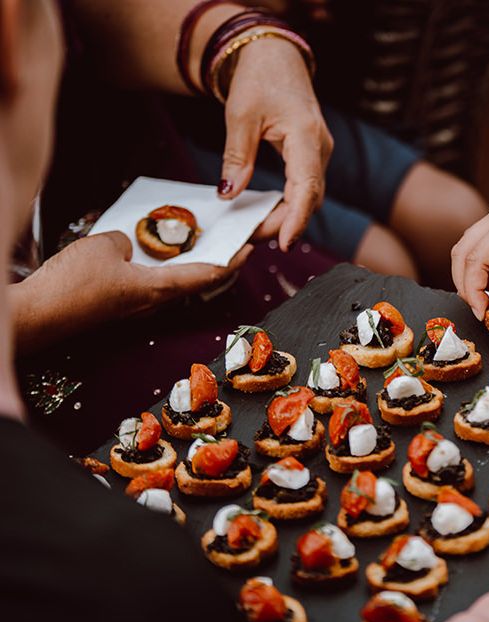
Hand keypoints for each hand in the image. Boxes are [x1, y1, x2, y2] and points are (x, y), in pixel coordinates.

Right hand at [11, 232, 251, 352]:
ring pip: (173, 284)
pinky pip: (149, 284)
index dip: (233, 262)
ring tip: (196, 242)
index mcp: (160, 289)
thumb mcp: (105, 245)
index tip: (250, 249)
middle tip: (228, 242)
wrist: (38, 315)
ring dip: (189, 264)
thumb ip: (127, 239)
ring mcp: (137, 307)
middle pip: (195, 281)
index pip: (209, 275)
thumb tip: (129, 245)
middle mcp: (154, 303)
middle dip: (215, 261)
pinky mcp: (119, 307)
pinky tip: (153, 253)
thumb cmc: (73, 284)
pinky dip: (161, 268)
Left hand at [219, 37, 332, 250]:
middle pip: (309, 198)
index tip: (284, 243)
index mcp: (306, 134)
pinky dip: (288, 205)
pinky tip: (268, 214)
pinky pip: (304, 188)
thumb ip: (237, 157)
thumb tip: (228, 193)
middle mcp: (320, 147)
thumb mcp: (240, 115)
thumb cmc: (259, 78)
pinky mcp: (312, 157)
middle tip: (251, 237)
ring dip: (285, 217)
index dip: (296, 218)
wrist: (275, 57)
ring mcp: (319, 154)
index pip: (306, 186)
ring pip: (308, 197)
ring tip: (256, 229)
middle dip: (283, 223)